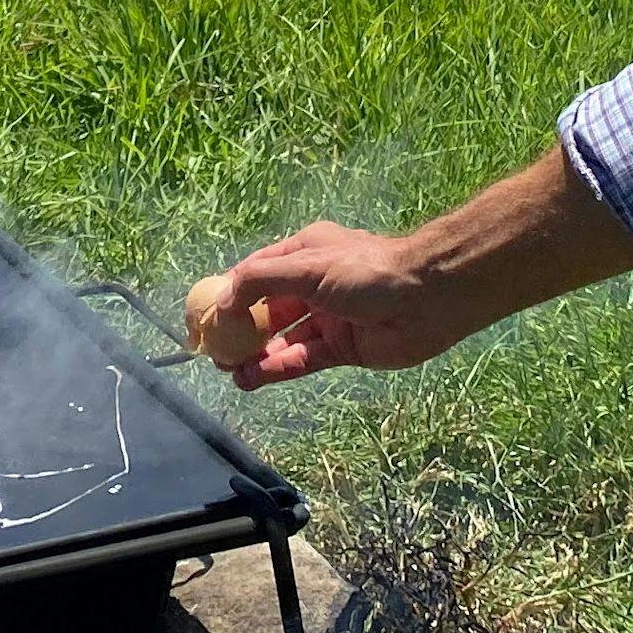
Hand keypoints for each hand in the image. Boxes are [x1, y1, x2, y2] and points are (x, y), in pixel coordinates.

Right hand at [213, 221, 499, 389]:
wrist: (427, 298)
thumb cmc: (365, 271)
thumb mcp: (307, 266)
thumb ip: (261, 281)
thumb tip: (222, 299)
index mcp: (305, 253)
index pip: (257, 273)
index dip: (229, 293)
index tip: (205, 315)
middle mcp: (313, 284)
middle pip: (267, 308)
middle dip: (239, 329)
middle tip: (212, 350)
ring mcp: (327, 318)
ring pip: (283, 338)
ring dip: (255, 354)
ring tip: (227, 370)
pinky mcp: (341, 348)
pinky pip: (301, 359)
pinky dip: (276, 368)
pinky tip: (252, 379)